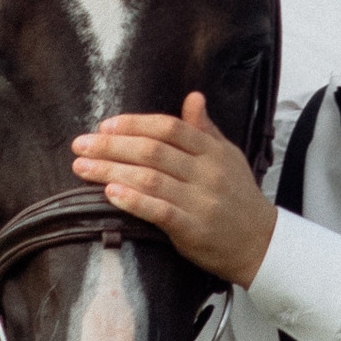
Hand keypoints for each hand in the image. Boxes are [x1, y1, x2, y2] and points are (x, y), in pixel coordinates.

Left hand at [72, 92, 277, 286]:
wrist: (260, 243)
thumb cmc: (238, 197)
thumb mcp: (227, 157)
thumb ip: (205, 129)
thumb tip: (193, 97)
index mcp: (212, 151)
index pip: (169, 128)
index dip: (134, 124)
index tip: (104, 125)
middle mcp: (206, 173)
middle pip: (152, 151)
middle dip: (111, 145)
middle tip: (80, 145)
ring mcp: (200, 201)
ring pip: (149, 179)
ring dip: (111, 171)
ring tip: (82, 168)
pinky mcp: (193, 229)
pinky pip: (158, 211)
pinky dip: (132, 200)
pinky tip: (109, 193)